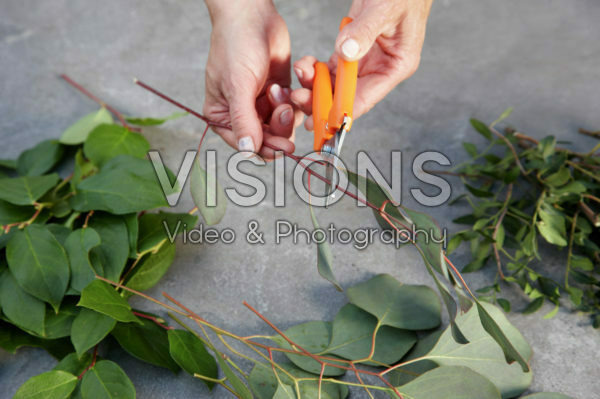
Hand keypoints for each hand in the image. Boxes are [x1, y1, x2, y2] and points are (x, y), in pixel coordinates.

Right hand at [202, 0, 301, 158]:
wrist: (252, 15)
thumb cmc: (235, 45)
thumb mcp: (237, 85)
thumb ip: (244, 120)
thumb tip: (248, 149)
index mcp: (223, 116)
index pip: (246, 144)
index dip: (265, 149)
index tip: (282, 148)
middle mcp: (242, 113)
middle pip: (268, 139)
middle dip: (279, 127)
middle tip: (284, 109)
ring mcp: (262, 104)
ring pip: (284, 126)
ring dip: (287, 110)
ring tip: (279, 89)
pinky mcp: (279, 93)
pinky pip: (294, 108)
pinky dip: (296, 98)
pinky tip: (289, 82)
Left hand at [291, 0, 432, 129]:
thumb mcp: (384, 9)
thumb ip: (364, 32)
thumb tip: (346, 53)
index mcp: (397, 66)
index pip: (366, 97)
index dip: (342, 111)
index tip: (321, 121)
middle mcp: (381, 68)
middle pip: (348, 95)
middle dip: (322, 100)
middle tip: (299, 99)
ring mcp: (366, 61)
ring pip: (336, 84)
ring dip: (316, 84)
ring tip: (300, 78)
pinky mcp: (353, 50)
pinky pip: (331, 68)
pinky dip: (316, 70)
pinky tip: (306, 66)